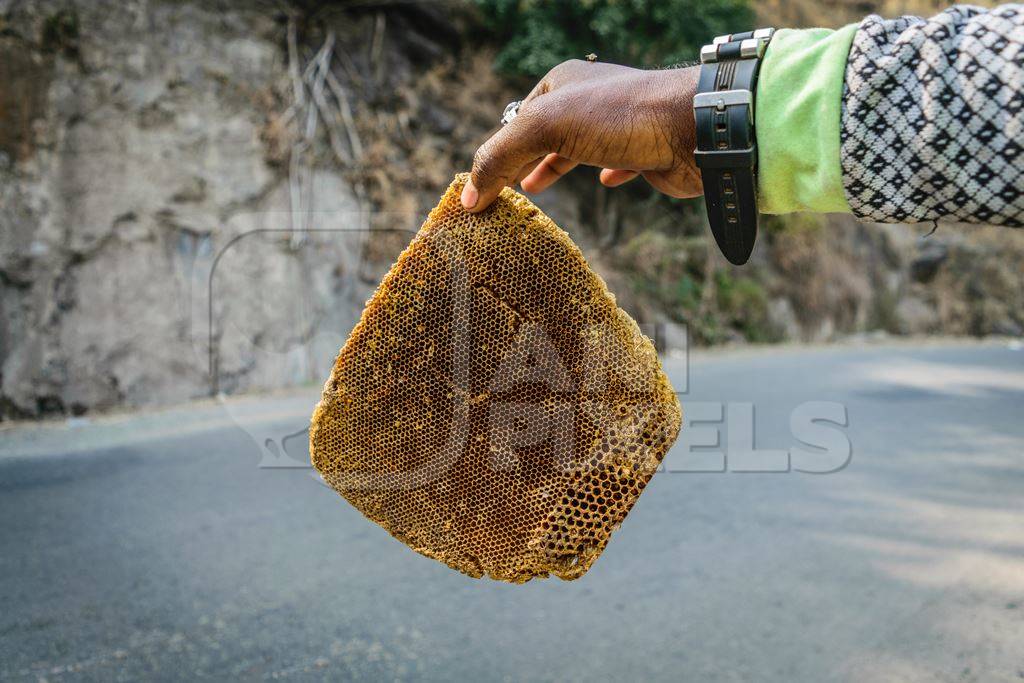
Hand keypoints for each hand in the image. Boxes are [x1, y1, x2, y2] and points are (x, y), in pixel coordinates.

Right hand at [462, 60, 702, 211]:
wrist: (690, 127)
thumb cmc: (616, 117)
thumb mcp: (544, 128)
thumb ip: (501, 157)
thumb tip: (468, 197)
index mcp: (564, 82)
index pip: (518, 118)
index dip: (499, 149)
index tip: (483, 184)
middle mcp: (591, 99)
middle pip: (546, 132)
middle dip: (524, 158)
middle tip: (504, 187)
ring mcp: (620, 125)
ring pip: (580, 147)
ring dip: (557, 166)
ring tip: (535, 187)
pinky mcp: (647, 150)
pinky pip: (620, 161)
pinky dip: (608, 172)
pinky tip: (604, 181)